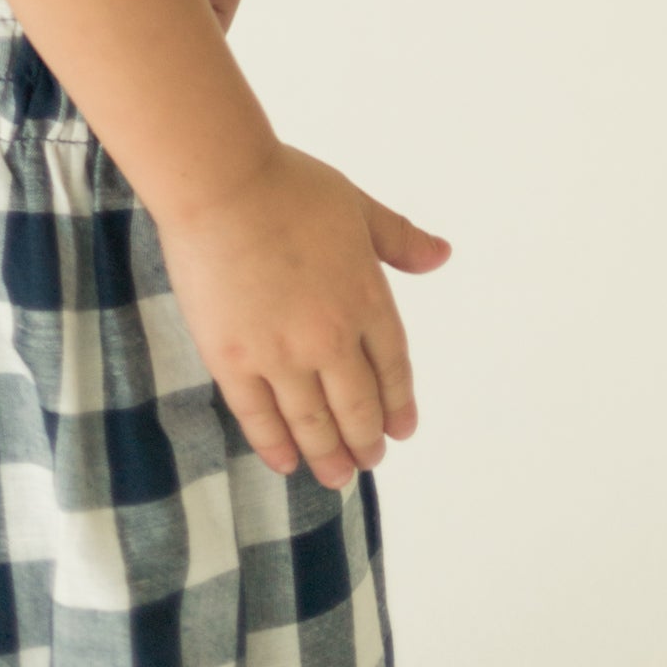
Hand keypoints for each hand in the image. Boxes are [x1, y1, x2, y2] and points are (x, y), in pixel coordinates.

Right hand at [156, 142, 451, 484]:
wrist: (224, 188)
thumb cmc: (292, 189)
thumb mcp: (360, 209)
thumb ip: (400, 240)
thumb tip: (442, 256)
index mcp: (366, 297)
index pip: (392, 366)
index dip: (398, 402)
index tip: (403, 429)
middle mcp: (329, 335)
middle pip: (355, 403)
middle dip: (366, 438)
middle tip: (370, 461)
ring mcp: (279, 353)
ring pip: (310, 421)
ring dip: (327, 454)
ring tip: (338, 477)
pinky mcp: (232, 361)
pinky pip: (258, 417)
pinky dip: (275, 444)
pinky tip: (286, 462)